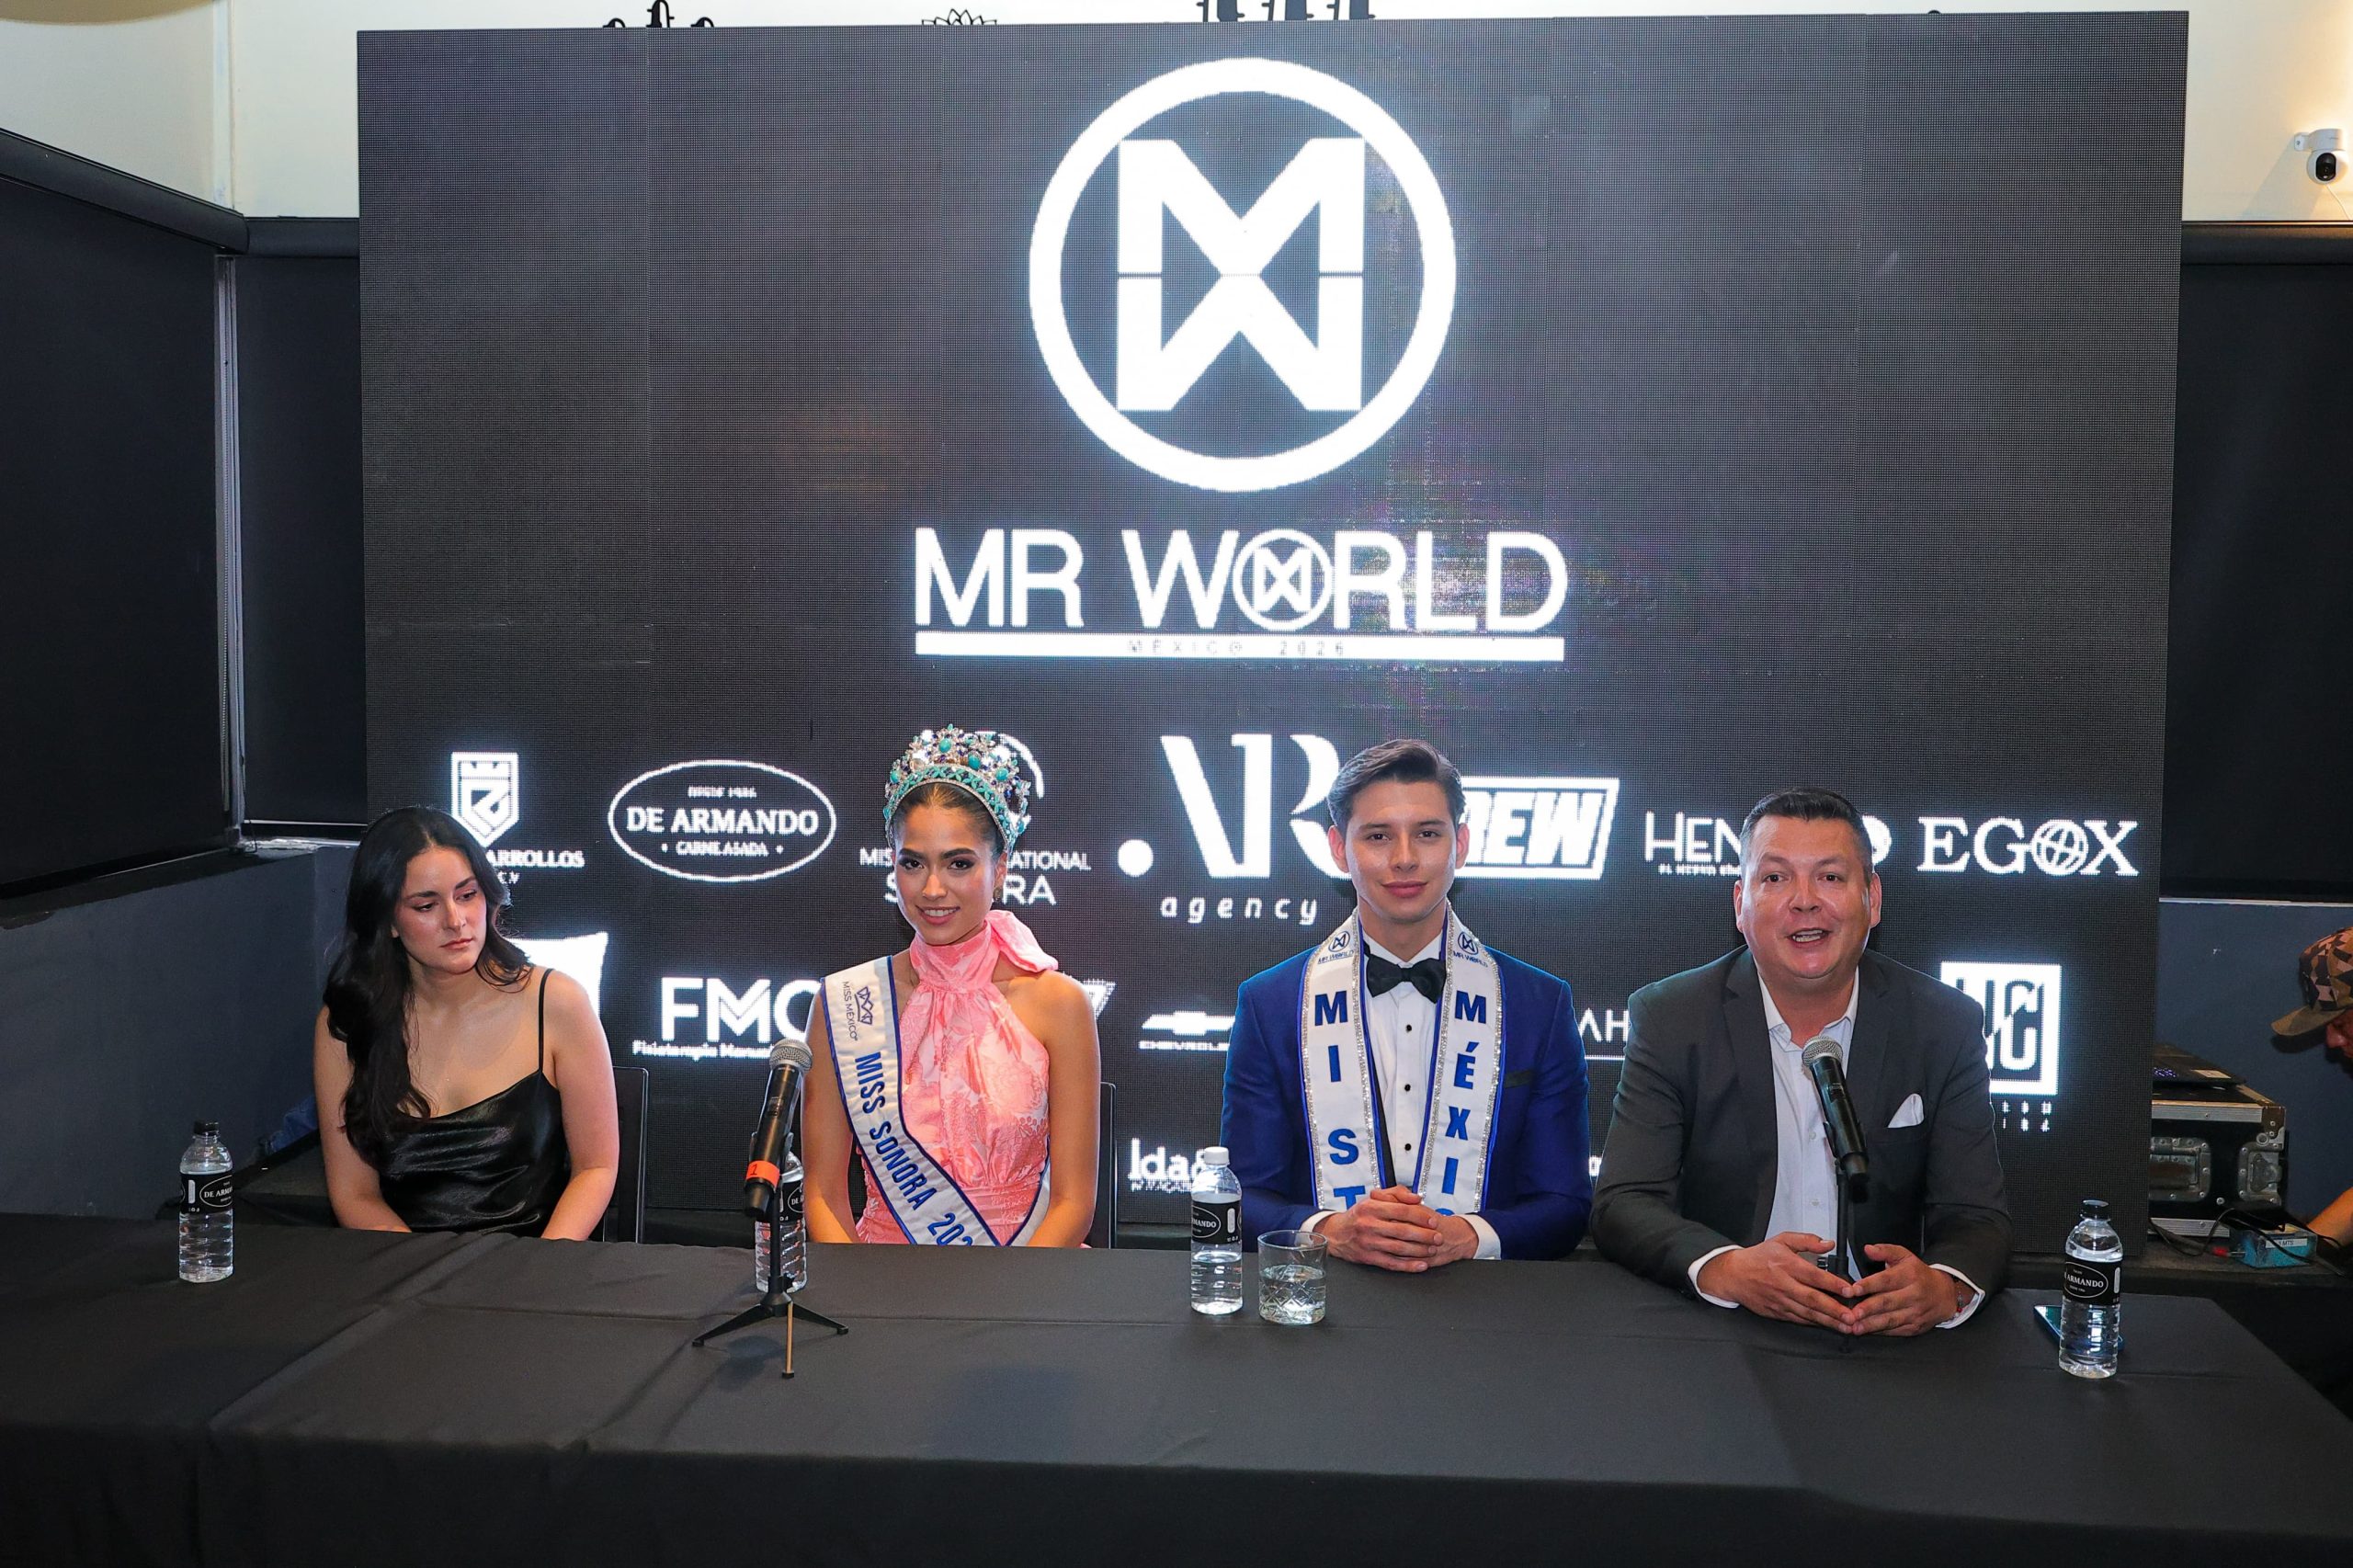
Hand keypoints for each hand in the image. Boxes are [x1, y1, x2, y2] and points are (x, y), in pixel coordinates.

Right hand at [1319, 1187, 1477, 1271]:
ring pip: (1399, 1248)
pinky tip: (1421, 1265)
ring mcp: (1368, 1243)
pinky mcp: (1368, 1258)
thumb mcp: (1374, 1198)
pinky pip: (1392, 1264)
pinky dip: (1408, 1266)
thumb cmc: (1360, 1215)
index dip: (1420, 1216)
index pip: (1401, 1210)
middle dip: (1424, 1235)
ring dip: (1419, 1250)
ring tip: (1432, 1249)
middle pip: (1403, 1231)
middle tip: (1438, 1237)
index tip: (1433, 1220)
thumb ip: (1397, 1194)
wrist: (1337, 1233)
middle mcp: (1369, 1225)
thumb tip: (1417, 1198)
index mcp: (1371, 1207)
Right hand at [1694, 1232, 1858, 1329]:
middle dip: (1834, 1309)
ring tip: (1846, 1326)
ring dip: (1828, 1321)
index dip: (1833, 1284)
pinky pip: (1798, 1319)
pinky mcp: (1777, 1312)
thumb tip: (1828, 1244)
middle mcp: (1784, 1284)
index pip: (1814, 1276)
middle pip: (1813, 1299)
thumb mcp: (1781, 1240)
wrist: (1733, 1275)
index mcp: (1787, 1265)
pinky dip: (1814, 1323)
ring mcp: (1780, 1300)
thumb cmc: (1758, 1257)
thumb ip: (1806, 1241)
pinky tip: (1827, 1325)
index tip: (1849, 1290)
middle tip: (1851, 1316)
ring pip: (1807, 1313)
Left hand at [1847, 1243, 1961, 1335]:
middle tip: (1852, 1313)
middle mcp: (1914, 1295)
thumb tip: (1868, 1249)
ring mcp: (1916, 1313)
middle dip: (1868, 1308)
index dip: (1869, 1285)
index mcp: (1909, 1275)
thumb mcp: (1904, 1256)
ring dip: (1871, 1324)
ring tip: (1856, 1327)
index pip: (1886, 1280)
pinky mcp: (1915, 1327)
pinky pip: (1896, 1330)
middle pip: (1887, 1302)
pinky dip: (1880, 1332)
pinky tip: (1867, 1331)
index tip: (1853, 1289)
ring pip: (1891, 1320)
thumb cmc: (1919, 1275)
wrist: (1945, 1294)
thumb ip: (1885, 1250)